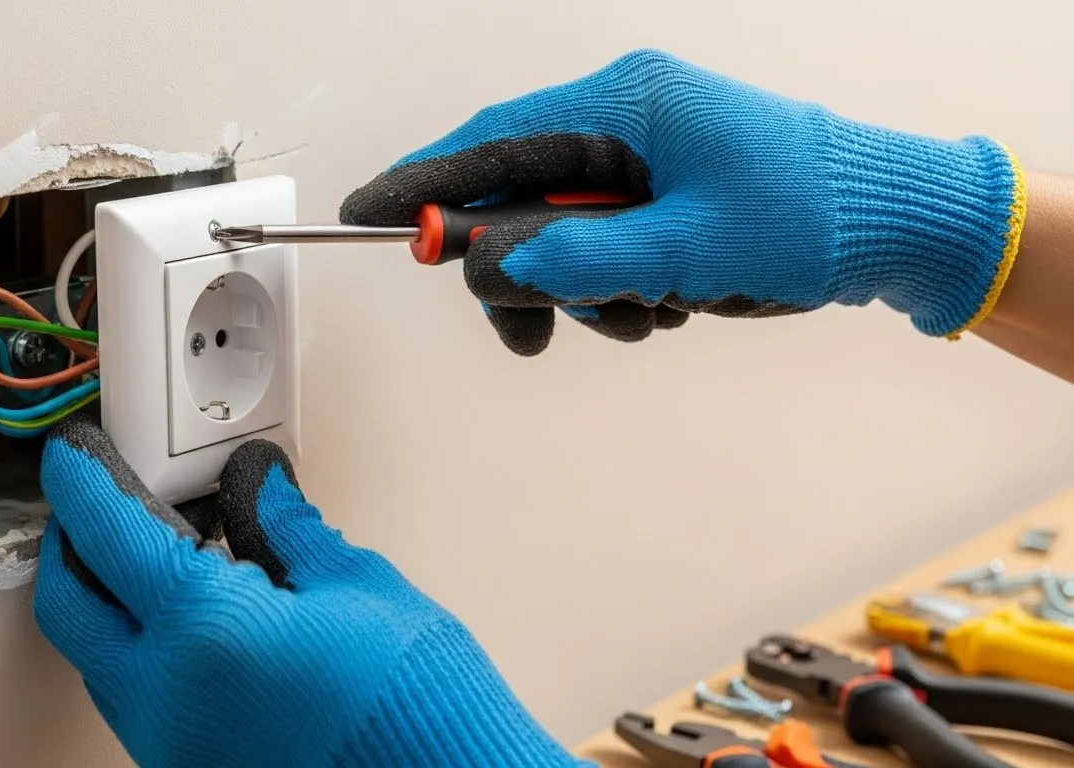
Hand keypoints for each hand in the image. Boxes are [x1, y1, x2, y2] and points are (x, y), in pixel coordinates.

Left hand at [33, 416, 583, 767]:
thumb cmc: (418, 705)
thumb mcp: (360, 588)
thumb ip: (291, 532)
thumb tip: (260, 489)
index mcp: (205, 631)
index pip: (107, 534)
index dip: (82, 481)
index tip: (76, 455)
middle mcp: (167, 697)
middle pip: (71, 607)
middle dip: (71, 546)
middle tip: (91, 505)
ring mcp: (173, 745)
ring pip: (96, 661)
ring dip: (104, 604)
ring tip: (144, 559)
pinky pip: (135, 701)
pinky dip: (140, 651)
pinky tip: (186, 626)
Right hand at [341, 49, 1025, 354]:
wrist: (892, 224)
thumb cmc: (808, 212)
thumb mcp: (684, 245)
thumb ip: (577, 256)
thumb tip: (494, 265)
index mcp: (622, 106)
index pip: (492, 140)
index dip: (424, 182)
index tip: (367, 213)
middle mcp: (622, 127)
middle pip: (517, 199)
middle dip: (523, 271)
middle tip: (533, 330)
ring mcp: (641, 165)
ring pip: (558, 238)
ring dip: (585, 292)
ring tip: (650, 313)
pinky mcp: (659, 201)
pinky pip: (600, 252)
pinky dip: (616, 292)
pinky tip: (670, 303)